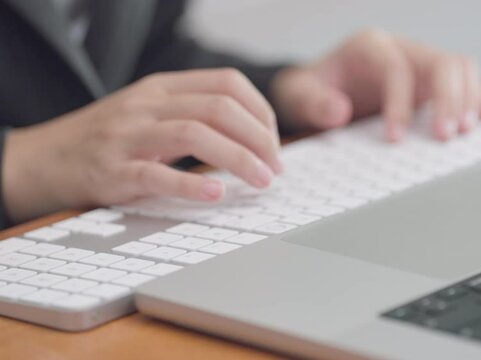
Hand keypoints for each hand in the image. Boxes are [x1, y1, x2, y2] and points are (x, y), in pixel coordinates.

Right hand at [4, 69, 281, 221]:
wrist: (43, 158)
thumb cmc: (106, 139)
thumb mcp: (150, 112)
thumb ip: (193, 115)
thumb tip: (252, 138)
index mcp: (162, 87)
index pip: (227, 83)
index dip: (261, 112)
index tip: (274, 142)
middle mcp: (148, 104)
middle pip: (219, 108)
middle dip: (260, 138)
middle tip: (276, 168)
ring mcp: (128, 136)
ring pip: (195, 134)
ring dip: (239, 159)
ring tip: (262, 180)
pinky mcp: (113, 171)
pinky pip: (157, 175)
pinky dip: (191, 186)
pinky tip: (217, 195)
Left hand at [271, 29, 480, 141]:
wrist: (321, 87)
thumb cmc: (313, 89)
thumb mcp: (301, 95)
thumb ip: (314, 103)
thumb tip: (340, 111)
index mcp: (370, 47)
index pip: (396, 68)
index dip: (399, 104)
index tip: (394, 138)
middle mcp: (402, 49)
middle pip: (440, 62)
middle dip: (448, 99)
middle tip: (445, 137)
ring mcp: (421, 64)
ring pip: (461, 68)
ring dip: (469, 98)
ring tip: (466, 132)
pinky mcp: (432, 83)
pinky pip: (465, 83)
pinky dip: (479, 99)